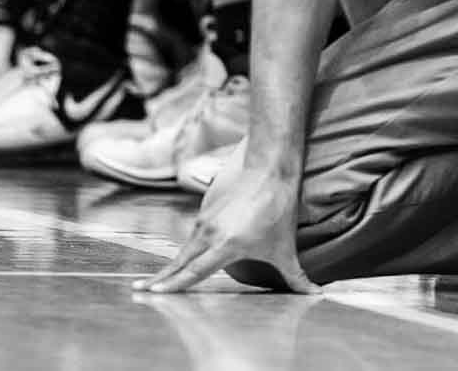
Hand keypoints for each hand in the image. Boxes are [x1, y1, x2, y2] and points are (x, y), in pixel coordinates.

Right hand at [134, 153, 317, 294]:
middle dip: (161, 278)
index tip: (152, 294)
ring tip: (163, 276)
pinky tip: (191, 250)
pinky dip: (191, 242)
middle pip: (179, 261)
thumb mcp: (286, 248)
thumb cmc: (279, 207)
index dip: (172, 285)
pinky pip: (196, 229)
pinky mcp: (207, 204)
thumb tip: (316, 294)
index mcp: (224, 245)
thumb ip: (297, 277)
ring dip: (175, 261)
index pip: (193, 272)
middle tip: (141, 290)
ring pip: (186, 244)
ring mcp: (205, 216)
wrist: (270, 163)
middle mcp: (208, 232)